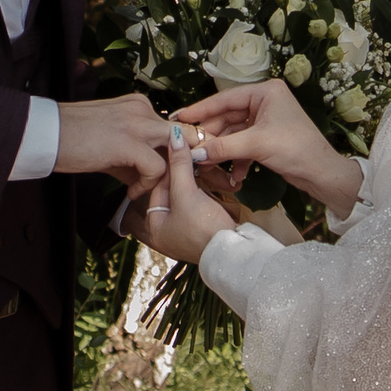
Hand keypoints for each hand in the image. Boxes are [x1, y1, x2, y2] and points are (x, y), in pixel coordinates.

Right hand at [54, 94, 173, 196]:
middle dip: (184, 161)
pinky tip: (131, 192)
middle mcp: (143, 109)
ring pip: (177, 150)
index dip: (180, 152)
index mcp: (139, 105)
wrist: (46, 135)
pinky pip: (157, 168)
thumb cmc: (73, 140)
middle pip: (184, 135)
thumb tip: (151, 176)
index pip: (175, 127)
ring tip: (150, 189)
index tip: (171, 173)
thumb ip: (135, 154)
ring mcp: (137, 124)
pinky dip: (147, 185)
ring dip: (168, 175)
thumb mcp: (112, 142)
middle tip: (172, 183)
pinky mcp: (129, 142)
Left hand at [130, 123, 236, 262]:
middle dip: (187, 174)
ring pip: (190, 196)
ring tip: (210, 171)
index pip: (157, 186)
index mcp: (154, 226)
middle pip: (174, 191)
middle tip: (196, 157)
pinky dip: (209, 194)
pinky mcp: (204, 230)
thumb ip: (179, 165)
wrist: (235, 254)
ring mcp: (187, 231)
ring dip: (201, 183)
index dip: (169, 166)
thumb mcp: (187, 194)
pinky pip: (203, 205)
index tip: (179, 148)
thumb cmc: (204, 229)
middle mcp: (167, 230)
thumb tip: (173, 137)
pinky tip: (218, 185)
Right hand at [172, 80, 362, 214]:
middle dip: (211, 135)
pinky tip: (232, 174)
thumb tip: (193, 154)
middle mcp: (265, 102)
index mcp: (265, 92)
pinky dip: (236, 158)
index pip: (224, 99)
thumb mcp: (256, 146)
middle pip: (227, 117)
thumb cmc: (296, 150)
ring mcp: (266, 120)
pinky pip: (243, 144)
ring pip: (233, 132)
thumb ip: (223, 147)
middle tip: (189, 147)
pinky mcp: (267, 137)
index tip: (179, 118)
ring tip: (206, 164)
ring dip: (222, 150)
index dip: (200, 110)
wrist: (323, 174)